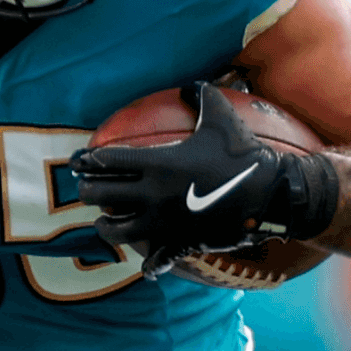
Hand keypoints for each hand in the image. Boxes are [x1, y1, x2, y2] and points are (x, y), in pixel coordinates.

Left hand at [69, 81, 337, 272]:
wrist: (271, 193)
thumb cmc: (243, 154)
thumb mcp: (220, 118)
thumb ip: (200, 96)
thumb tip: (189, 85)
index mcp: (158, 163)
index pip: (108, 163)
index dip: (89, 161)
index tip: (79, 162)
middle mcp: (154, 195)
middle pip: (102, 196)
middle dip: (89, 192)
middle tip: (87, 189)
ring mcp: (164, 223)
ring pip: (118, 231)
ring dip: (106, 227)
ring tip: (104, 223)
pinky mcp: (180, 243)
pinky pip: (156, 260)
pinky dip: (149, 264)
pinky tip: (145, 265)